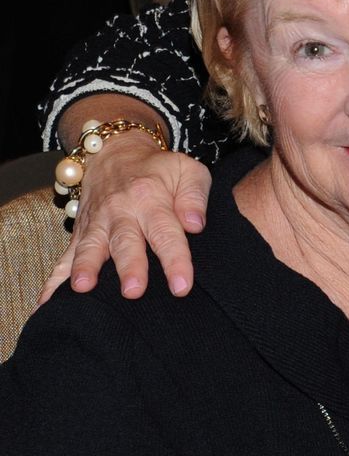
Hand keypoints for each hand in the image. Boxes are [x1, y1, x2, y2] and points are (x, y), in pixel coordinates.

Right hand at [39, 135, 210, 302]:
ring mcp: (97, 224)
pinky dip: (54, 280)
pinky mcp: (80, 233)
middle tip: (133, 291)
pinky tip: (47, 303)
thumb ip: (195, 196)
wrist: (115, 153)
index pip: (166, 233)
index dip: (175, 260)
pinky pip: (64, 258)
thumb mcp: (187, 169)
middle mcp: (121, 212)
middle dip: (128, 266)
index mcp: (151, 199)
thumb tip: (196, 225)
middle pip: (125, 242)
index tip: (182, 286)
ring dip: (86, 268)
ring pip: (90, 248)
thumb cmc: (159, 169)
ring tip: (83, 288)